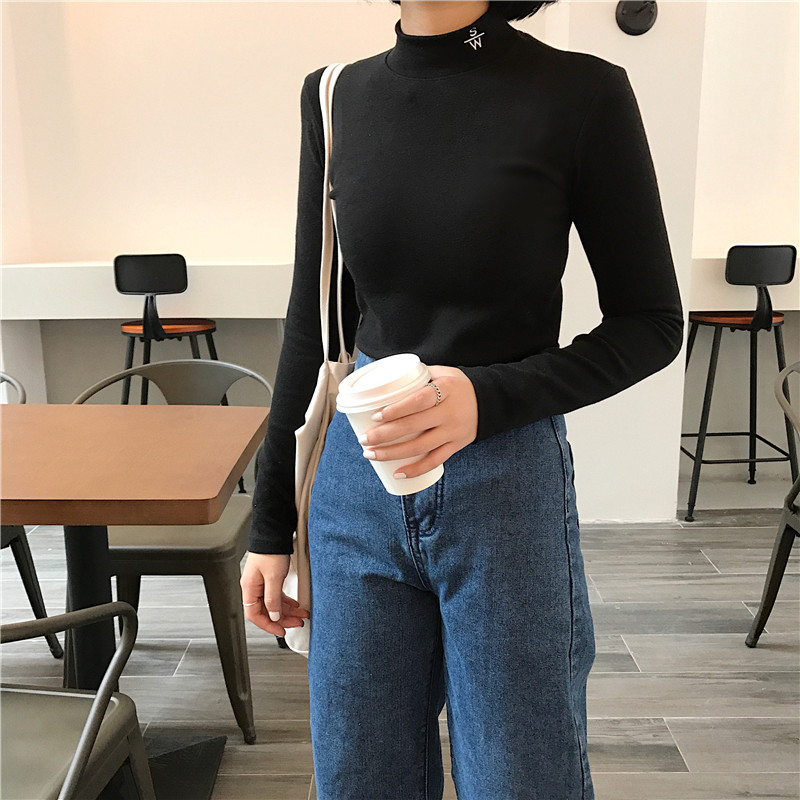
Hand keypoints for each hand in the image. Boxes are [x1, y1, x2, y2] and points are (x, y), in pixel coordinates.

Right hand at [240, 552, 309, 635]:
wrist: (274, 534)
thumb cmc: (270, 551)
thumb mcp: (274, 578)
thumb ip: (273, 599)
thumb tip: (274, 616)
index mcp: (249, 588)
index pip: (255, 615)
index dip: (268, 625)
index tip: (281, 631)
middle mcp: (254, 587)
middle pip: (266, 610)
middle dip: (283, 618)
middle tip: (297, 622)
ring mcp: (261, 583)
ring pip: (274, 603)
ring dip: (287, 610)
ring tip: (301, 614)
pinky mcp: (269, 578)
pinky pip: (277, 595)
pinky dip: (287, 601)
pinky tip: (296, 605)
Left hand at [359, 366, 477, 479]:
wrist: (489, 401)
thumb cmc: (458, 385)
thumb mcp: (443, 372)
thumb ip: (419, 375)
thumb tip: (386, 380)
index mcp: (446, 390)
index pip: (419, 400)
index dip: (397, 409)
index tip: (376, 415)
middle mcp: (450, 413)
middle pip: (414, 426)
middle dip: (385, 435)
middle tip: (364, 439)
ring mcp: (453, 432)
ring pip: (420, 447)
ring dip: (393, 453)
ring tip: (370, 454)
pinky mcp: (456, 446)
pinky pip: (434, 461)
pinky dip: (416, 469)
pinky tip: (398, 473)